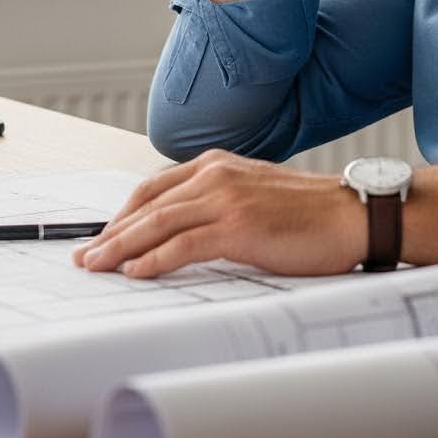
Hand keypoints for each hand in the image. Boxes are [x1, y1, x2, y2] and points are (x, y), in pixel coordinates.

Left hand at [72, 150, 365, 277]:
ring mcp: (225, 199)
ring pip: (156, 223)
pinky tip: (135, 273)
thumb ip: (220, 204)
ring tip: (96, 266)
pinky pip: (182, 245)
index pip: (154, 188)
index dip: (123, 214)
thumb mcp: (255, 195)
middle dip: (110, 232)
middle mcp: (215, 175)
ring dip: (119, 247)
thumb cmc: (311, 212)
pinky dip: (153, 260)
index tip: (103, 235)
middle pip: (146, 204)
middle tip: (85, 255)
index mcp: (216, 165)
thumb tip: (185, 233)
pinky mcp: (237, 227)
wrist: (352, 214)